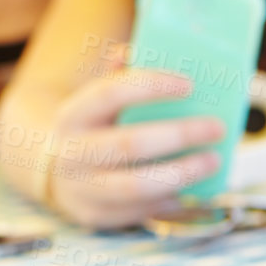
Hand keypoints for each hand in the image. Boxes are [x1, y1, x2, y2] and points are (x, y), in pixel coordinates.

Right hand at [40, 69, 226, 228]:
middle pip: (130, 144)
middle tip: (217, 126)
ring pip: (138, 185)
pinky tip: (195, 187)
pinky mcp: (96, 216)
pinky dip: (173, 198)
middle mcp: (72, 153)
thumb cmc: (89, 126)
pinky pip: (141, 211)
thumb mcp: (93, 98)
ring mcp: (82, 189)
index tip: (189, 84)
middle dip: (179, 135)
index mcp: (72, 115)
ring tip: (214, 160)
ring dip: (183, 173)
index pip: (110, 94)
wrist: (48, 169)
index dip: (151, 87)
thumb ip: (117, 74)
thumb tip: (140, 48)